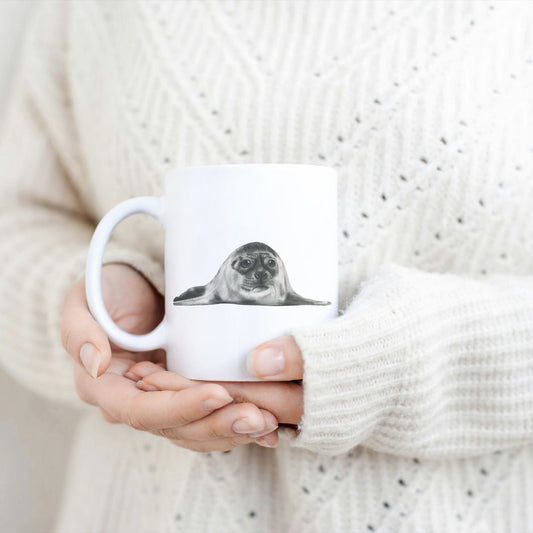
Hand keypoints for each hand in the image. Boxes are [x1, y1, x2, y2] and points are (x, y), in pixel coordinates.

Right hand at [61, 263, 278, 450]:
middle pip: (175, 429)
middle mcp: (134, 403)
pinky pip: (210, 418)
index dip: (179, 408)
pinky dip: (236, 422)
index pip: (140, 411)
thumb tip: (93, 362)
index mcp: (105, 388)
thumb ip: (79, 329)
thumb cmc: (106, 292)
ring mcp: (163, 401)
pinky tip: (268, 424)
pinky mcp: (186, 395)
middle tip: (257, 417)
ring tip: (268, 423)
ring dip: (233, 430)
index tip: (217, 393)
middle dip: (217, 426)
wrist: (131, 291)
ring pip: (196, 430)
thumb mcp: (83, 300)